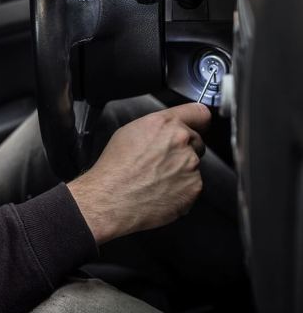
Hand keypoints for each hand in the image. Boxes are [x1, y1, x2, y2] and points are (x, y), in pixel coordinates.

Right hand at [67, 103, 211, 243]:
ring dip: (181, 170)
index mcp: (165, 124)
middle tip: (161, 161)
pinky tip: (161, 191)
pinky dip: (181, 189)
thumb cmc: (115, 169)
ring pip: (193, 165)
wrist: (112, 200)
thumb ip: (156, 128)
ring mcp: (191, 165)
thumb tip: (166, 131)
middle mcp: (182, 141)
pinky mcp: (194, 186)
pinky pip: (193, 185)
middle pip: (197, 141)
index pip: (200, 113)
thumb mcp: (127, 133)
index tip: (196, 126)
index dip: (197, 121)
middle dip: (184, 149)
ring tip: (156, 179)